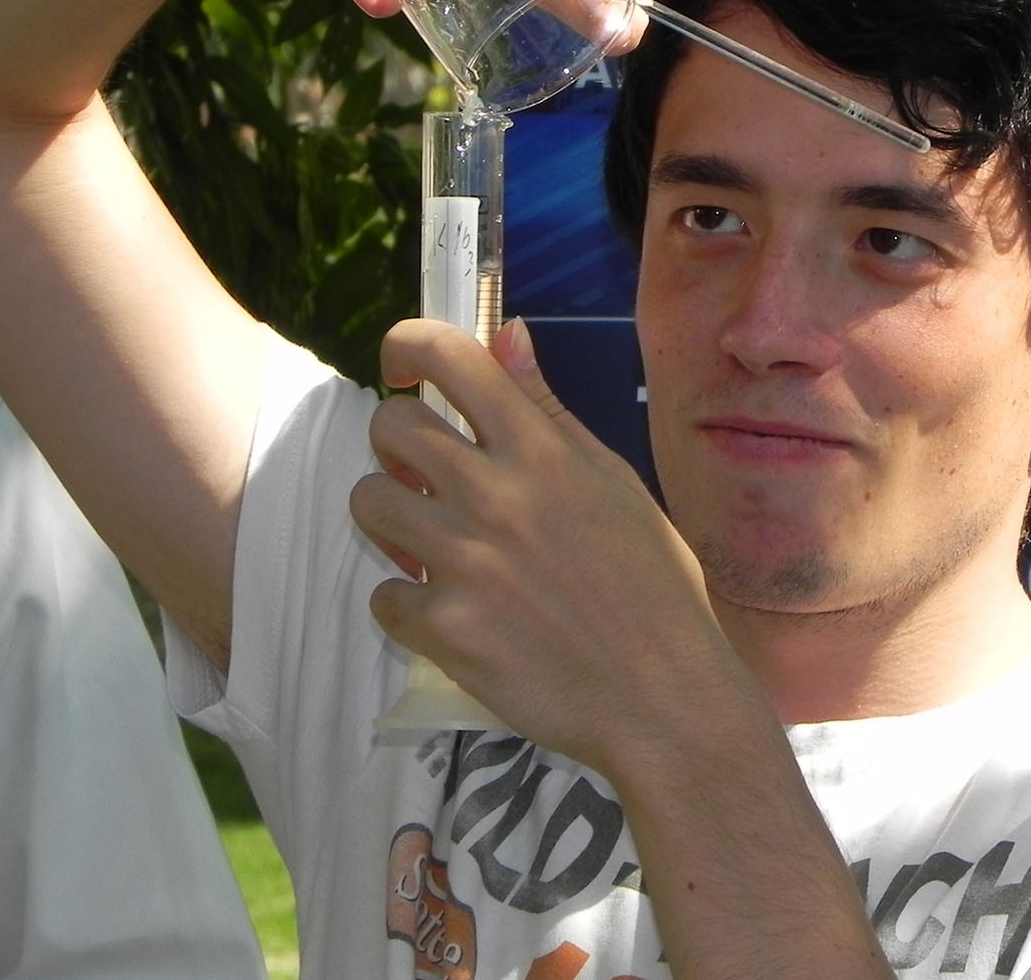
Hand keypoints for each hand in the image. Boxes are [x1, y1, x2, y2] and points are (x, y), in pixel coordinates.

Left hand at [350, 317, 739, 766]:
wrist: (662, 695)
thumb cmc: (654, 584)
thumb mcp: (614, 481)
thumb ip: (549, 410)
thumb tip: (507, 335)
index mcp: (542, 450)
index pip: (449, 358)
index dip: (408, 348)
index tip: (405, 371)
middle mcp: (496, 493)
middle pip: (390, 426)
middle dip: (397, 446)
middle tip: (426, 477)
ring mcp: (464, 561)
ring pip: (369, 504)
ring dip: (392, 520)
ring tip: (434, 545)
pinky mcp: (444, 628)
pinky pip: (383, 596)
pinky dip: (408, 605)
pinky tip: (453, 613)